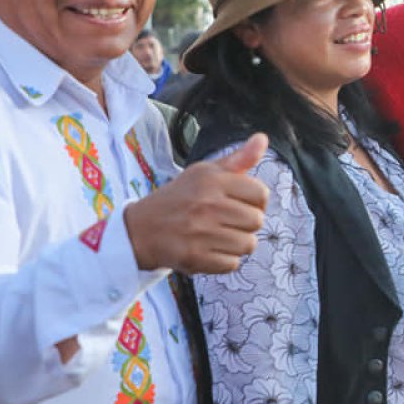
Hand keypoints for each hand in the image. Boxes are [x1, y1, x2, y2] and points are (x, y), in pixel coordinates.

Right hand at [124, 133, 269, 273]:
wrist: (140, 230)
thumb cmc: (181, 198)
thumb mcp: (205, 172)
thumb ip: (238, 159)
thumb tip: (263, 139)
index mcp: (211, 180)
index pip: (261, 194)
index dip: (256, 201)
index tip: (240, 202)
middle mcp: (206, 204)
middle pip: (257, 221)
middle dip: (246, 223)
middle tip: (226, 221)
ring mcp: (199, 233)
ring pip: (248, 245)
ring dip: (237, 243)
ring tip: (218, 236)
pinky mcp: (194, 258)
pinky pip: (232, 264)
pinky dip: (224, 260)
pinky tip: (209, 250)